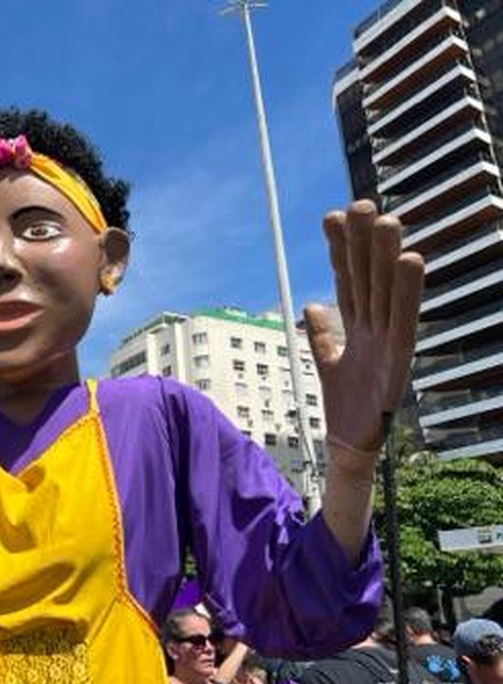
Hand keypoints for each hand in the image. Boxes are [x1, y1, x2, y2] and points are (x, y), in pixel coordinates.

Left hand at [305, 201, 423, 451]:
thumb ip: (321, 333)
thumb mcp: (326, 361)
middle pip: (367, 277)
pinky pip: (403, 319)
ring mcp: (388, 340)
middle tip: (359, 203)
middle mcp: (375, 327)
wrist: (351, 441)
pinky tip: (410, 261)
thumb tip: (312, 305)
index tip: (332, 217)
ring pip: (386, 291)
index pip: (346, 279)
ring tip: (387, 220)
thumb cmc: (345, 402)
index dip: (340, 250)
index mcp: (358, 326)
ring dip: (386, 256)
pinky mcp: (399, 357)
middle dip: (363, 242)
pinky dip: (406, 291)